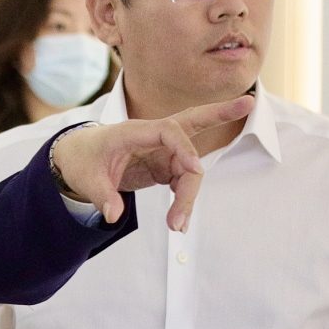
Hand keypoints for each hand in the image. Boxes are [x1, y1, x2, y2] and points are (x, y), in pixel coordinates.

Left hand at [48, 96, 255, 231]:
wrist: (77, 158)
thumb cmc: (82, 160)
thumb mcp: (85, 180)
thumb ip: (101, 196)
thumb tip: (112, 216)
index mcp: (133, 132)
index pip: (167, 130)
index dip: (184, 148)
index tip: (193, 170)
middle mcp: (153, 138)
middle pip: (192, 122)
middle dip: (220, 113)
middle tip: (250, 102)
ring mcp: (161, 152)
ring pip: (189, 169)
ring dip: (189, 196)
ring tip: (177, 226)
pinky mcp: (164, 166)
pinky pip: (182, 182)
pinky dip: (184, 201)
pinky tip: (179, 221)